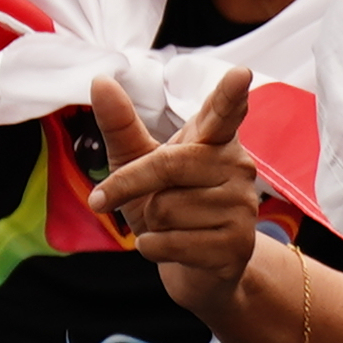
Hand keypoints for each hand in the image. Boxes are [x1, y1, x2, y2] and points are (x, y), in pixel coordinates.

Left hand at [86, 70, 266, 328]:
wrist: (196, 269)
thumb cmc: (166, 206)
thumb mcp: (137, 163)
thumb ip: (121, 125)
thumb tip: (100, 79)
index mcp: (214, 139)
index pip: (223, 112)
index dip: (231, 94)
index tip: (240, 73)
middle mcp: (237, 166)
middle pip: (167, 165)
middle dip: (129, 186)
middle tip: (105, 200)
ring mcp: (242, 205)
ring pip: (167, 209)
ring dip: (151, 224)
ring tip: (171, 226)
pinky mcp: (237, 243)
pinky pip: (172, 242)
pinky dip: (154, 248)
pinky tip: (171, 247)